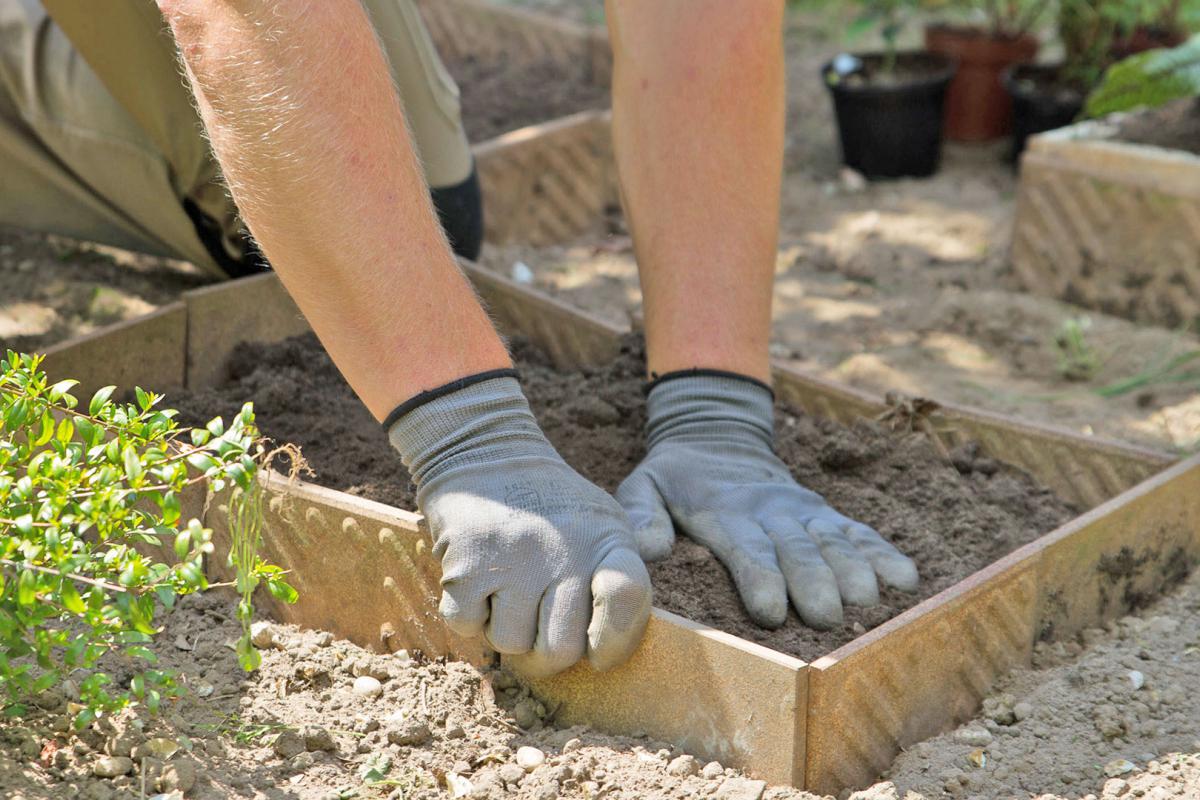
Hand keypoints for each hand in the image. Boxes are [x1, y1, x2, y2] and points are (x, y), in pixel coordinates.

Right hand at [388, 373, 651, 676]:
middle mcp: (564, 550)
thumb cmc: (550, 504)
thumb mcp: (603, 520)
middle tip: (538, 618)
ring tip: (507, 587)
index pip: (625, 600)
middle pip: (561, 650)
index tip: (597, 646)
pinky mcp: (465, 566)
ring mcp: (513, 559)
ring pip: (511, 644)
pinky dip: (467, 613)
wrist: (485, 452)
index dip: (613, 638)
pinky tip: (478, 578)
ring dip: (503, 627)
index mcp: (606, 541)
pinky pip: (466, 626)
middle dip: (546, 648)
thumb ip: (627, 567)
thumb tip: (659, 568)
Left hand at [616, 372, 916, 629]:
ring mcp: (803, 511)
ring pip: (833, 541)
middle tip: (826, 616)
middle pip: (797, 549)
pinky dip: (882, 553)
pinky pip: (859, 532)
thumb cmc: (675, 477)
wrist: (716, 435)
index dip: (759, 576)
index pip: (745, 546)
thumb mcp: (643, 485)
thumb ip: (641, 514)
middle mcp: (771, 512)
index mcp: (724, 512)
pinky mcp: (825, 512)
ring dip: (853, 571)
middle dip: (812, 582)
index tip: (770, 609)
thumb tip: (647, 547)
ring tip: (869, 603)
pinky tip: (905, 579)